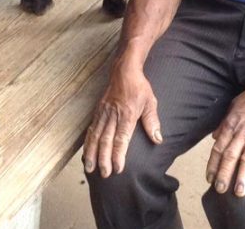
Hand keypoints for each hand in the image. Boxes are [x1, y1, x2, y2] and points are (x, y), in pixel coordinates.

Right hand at [82, 63, 161, 177]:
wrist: (124, 70)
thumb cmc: (139, 87)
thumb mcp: (150, 102)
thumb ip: (152, 121)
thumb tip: (157, 140)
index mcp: (126, 114)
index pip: (121, 139)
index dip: (118, 155)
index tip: (118, 168)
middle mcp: (112, 115)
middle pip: (106, 140)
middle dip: (103, 158)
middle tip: (103, 174)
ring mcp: (103, 113)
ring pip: (95, 136)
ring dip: (92, 153)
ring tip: (89, 168)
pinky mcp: (98, 111)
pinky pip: (91, 129)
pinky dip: (88, 142)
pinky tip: (86, 153)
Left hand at [205, 82, 244, 196]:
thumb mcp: (233, 106)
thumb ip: (223, 123)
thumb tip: (214, 136)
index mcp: (230, 125)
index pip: (218, 148)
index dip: (213, 164)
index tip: (209, 178)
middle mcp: (241, 133)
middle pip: (229, 156)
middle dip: (223, 174)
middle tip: (219, 190)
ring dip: (242, 177)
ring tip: (239, 192)